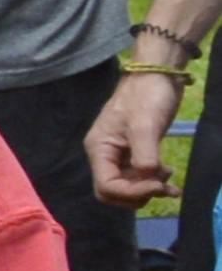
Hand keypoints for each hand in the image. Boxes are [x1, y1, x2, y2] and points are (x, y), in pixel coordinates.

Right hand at [91, 67, 181, 209]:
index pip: (107, 186)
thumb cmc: (146, 97)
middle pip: (113, 191)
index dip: (131, 192)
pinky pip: (138, 175)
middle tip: (162, 186)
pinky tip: (169, 175)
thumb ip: (145, 156)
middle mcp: (105, 155)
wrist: (156, 75)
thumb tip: (148, 180)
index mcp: (99, 150)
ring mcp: (119, 154)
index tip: (157, 185)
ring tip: (171, 180)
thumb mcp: (145, 126)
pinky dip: (153, 180)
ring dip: (148, 189)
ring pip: (128, 186)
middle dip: (137, 195)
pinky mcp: (134, 151)